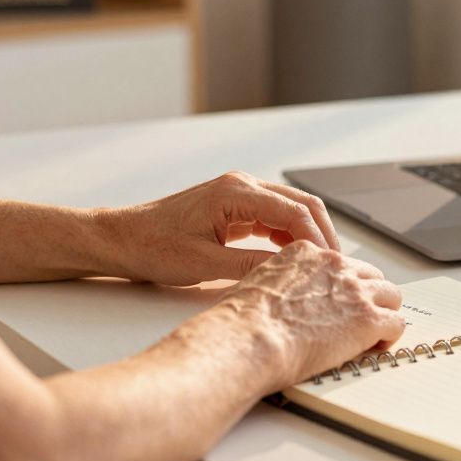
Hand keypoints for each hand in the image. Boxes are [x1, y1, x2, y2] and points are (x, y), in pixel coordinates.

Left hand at [95, 171, 341, 285]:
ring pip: (291, 210)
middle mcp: (241, 186)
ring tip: (322, 266)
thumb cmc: (153, 246)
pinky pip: (273, 218)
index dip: (318, 240)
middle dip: (323, 234)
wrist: (122, 239)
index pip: (294, 213)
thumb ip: (250, 266)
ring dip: (309, 235)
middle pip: (301, 205)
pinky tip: (296, 259)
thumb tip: (290, 274)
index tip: (331, 266)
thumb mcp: (204, 263)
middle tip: (337, 266)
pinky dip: (290, 237)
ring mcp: (239, 195)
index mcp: (235, 193)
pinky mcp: (234, 208)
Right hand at [215, 241, 404, 388]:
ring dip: (383, 314)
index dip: (341, 286)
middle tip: (358, 320)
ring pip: (390, 295)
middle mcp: (334, 264)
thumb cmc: (242, 321)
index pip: (339, 264)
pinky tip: (374, 347)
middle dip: (367, 297)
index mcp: (306, 253)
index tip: (337, 303)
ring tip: (371, 335)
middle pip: (370, 275)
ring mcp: (354, 291)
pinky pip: (396, 323)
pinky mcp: (368, 319)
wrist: (250, 339)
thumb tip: (279, 302)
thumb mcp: (257, 284)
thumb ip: (278, 284)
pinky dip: (389, 336)